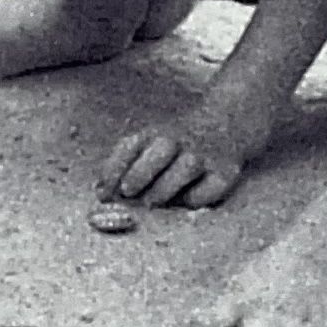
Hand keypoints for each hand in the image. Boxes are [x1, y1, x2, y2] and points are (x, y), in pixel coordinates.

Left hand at [98, 104, 261, 207]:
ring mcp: (204, 156)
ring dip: (166, 186)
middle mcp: (180, 141)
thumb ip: (124, 164)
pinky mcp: (225, 173)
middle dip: (141, 172)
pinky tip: (185, 201)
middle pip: (160, 151)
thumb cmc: (176, 144)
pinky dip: (197, 196)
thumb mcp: (149, 142)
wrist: (226, 124)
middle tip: (128, 192)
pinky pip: (211, 187)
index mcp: (155, 133)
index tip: (102, 192)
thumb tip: (100, 194)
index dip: (114, 169)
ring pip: (186, 167)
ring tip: (152, 202)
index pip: (131, 146)